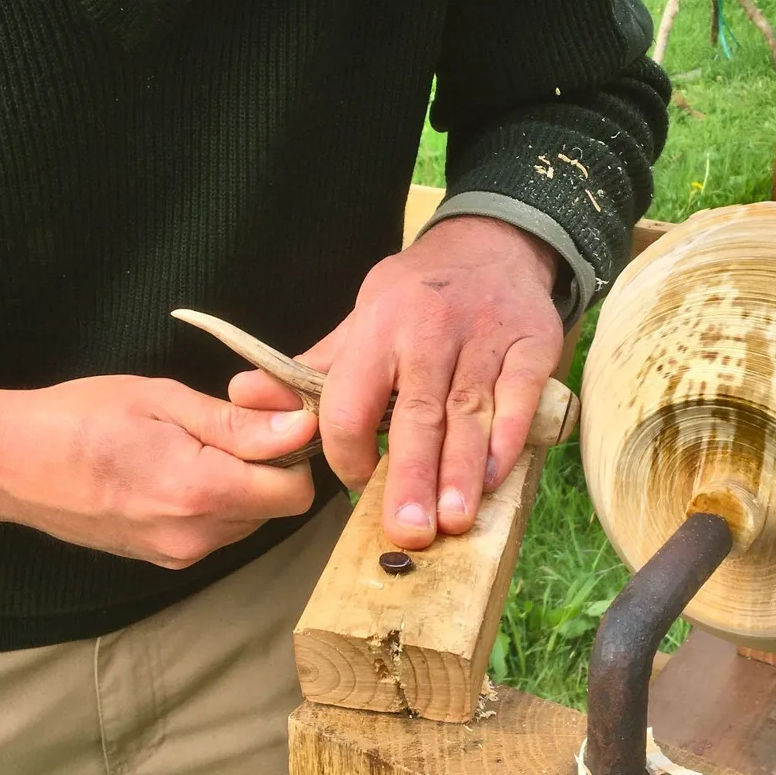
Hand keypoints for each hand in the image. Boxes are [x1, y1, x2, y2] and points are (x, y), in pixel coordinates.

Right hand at [0, 375, 317, 567]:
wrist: (10, 463)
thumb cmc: (80, 417)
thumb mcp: (162, 400)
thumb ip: (236, 424)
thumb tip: (302, 431)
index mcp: (199, 491)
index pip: (296, 492)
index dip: (295, 452)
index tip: (271, 419)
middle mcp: (194, 536)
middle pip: (275, 507)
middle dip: (269, 465)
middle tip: (230, 422)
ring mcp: (177, 554)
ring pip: (248, 519)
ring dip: (241, 483)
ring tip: (196, 444)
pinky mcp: (163, 560)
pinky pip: (216, 530)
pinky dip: (214, 500)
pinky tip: (177, 468)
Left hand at [229, 216, 563, 547]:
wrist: (494, 242)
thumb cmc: (418, 295)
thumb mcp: (361, 320)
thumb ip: (314, 370)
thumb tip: (243, 396)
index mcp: (377, 329)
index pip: (351, 400)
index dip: (347, 450)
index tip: (355, 487)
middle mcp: (429, 332)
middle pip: (416, 415)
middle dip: (411, 476)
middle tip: (409, 532)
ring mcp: (484, 337)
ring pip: (470, 412)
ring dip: (462, 471)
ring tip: (455, 520)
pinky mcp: (532, 342)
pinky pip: (519, 396)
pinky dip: (509, 438)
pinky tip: (496, 478)